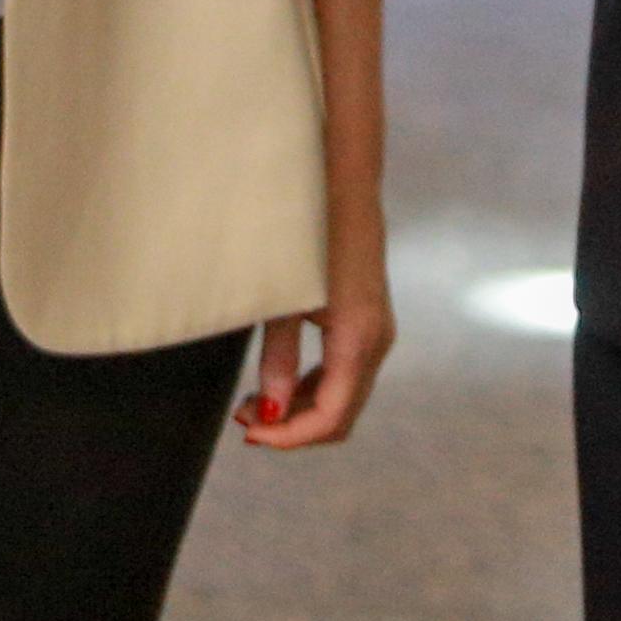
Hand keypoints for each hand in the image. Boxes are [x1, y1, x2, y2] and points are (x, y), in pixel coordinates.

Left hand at [238, 221, 395, 450]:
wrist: (342, 184)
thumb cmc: (308, 234)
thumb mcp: (283, 300)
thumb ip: (278, 359)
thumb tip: (269, 412)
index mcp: (357, 339)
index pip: (329, 417)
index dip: (289, 437)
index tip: (249, 434)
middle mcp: (377, 342)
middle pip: (341, 415)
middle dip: (293, 428)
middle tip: (244, 420)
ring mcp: (377, 332)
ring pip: (344, 397)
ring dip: (301, 409)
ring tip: (253, 401)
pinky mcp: (370, 321)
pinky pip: (347, 374)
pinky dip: (315, 388)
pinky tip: (280, 379)